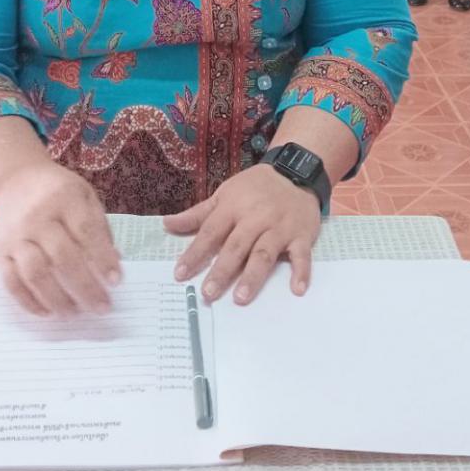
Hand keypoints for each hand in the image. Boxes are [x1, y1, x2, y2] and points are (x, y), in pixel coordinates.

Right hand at [0, 161, 121, 316]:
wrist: (14, 179)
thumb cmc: (57, 191)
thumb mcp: (84, 195)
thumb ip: (99, 227)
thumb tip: (114, 263)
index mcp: (65, 198)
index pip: (86, 231)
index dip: (102, 258)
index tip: (116, 282)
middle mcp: (37, 216)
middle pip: (62, 257)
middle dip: (85, 287)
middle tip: (102, 308)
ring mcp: (16, 235)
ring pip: (35, 273)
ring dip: (57, 299)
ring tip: (75, 314)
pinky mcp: (0, 250)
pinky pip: (11, 281)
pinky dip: (28, 301)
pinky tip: (47, 313)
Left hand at [164, 163, 320, 304]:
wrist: (295, 173)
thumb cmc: (255, 187)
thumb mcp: (224, 194)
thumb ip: (197, 213)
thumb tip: (167, 224)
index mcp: (233, 207)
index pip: (210, 233)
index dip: (194, 254)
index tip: (180, 275)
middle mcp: (255, 218)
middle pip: (236, 246)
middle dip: (222, 270)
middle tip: (208, 294)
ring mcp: (279, 227)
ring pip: (264, 253)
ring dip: (253, 276)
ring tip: (241, 297)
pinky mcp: (301, 235)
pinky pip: (302, 255)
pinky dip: (301, 272)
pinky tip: (297, 290)